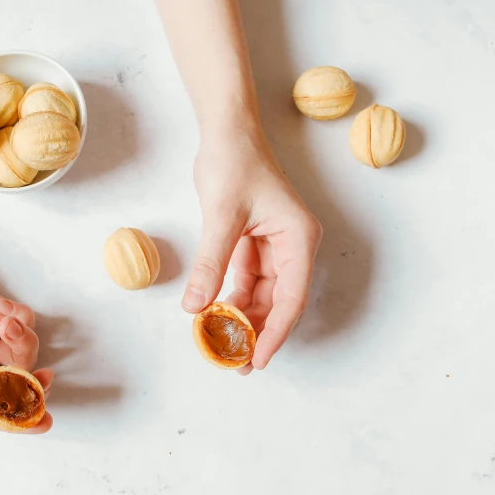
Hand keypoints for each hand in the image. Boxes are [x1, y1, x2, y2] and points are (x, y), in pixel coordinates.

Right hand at [0, 223, 52, 432]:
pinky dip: (21, 317)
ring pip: (22, 352)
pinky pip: (21, 321)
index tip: (42, 421)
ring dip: (25, 343)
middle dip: (33, 385)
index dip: (15, 420)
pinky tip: (2, 306)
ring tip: (7, 323)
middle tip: (43, 376)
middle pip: (14, 385)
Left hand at [183, 125, 322, 373]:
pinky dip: (232, 300)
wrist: (226, 132)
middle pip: (279, 302)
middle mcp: (293, 246)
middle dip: (257, 332)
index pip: (292, 297)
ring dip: (243, 319)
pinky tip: (214, 315)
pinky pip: (247, 282)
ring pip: (263, 296)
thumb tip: (195, 307)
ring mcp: (276, 247)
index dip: (276, 332)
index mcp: (299, 238)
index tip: (257, 359)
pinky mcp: (256, 245)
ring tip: (221, 346)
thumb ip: (211, 263)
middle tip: (235, 363)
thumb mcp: (221, 215)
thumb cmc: (233, 162)